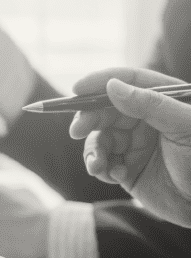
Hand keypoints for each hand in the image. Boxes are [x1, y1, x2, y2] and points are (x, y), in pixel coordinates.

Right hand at [70, 67, 190, 226]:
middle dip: (89, 120)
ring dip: (93, 151)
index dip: (101, 82)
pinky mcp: (127, 170)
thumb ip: (150, 104)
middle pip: (106, 111)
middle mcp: (146, 120)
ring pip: (100, 139)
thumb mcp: (183, 127)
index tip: (77, 90)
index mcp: (164, 101)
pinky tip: (117, 176)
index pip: (129, 82)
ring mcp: (135, 145)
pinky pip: (103, 163)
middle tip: (76, 131)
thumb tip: (112, 86)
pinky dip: (103, 169)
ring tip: (97, 166)